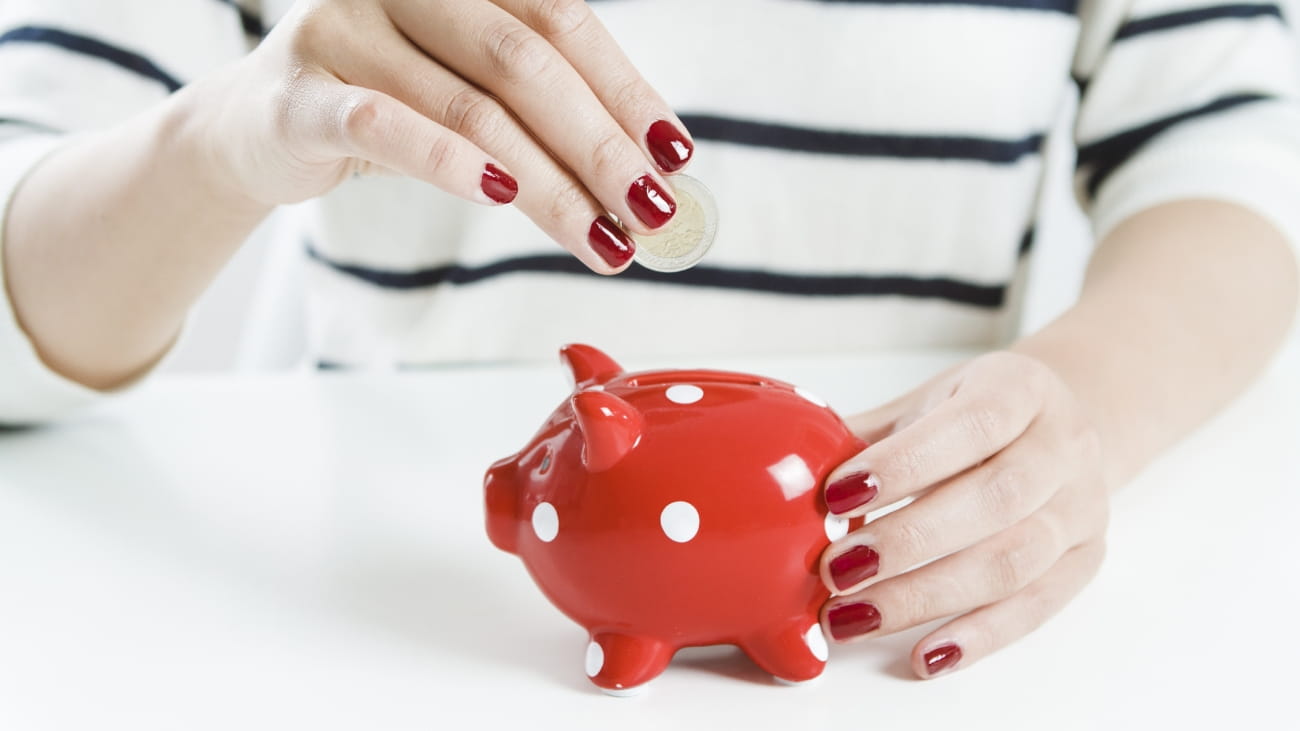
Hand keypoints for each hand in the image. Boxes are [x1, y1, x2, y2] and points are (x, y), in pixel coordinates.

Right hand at [182, 0, 691, 270]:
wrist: (255, 128)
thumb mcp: (465, 90)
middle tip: (652, 211)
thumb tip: (643, 175)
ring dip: (550, 183)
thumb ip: (538, 110)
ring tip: (603, 240)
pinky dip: (450, 162)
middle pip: (523, 62)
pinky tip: (504, 196)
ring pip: (470, 108)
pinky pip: (384, 126)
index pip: (559, 19)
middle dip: (600, 144)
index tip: (675, 154)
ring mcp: (344, 29)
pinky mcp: (300, 95)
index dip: (624, 86)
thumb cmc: (384, 106)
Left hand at [817, 351, 1109, 677]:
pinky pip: (1035, 608)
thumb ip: (866, 434)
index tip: (838, 495)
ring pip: (1013, 561)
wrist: (1062, 422)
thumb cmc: (979, 414)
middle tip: (836, 569)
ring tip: (856, 614)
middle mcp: (1063, 447)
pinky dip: (977, 637)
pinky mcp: (1085, 561)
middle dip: (906, 541)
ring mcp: (1081, 507)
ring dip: (926, 596)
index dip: (905, 463)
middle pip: (994, 500)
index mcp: (1021, 389)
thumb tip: (787, 469)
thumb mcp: (926, 402)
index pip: (971, 425)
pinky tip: (925, 653)